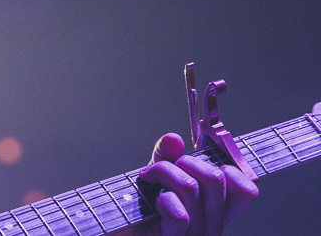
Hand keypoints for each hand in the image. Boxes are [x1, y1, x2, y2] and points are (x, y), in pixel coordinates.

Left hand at [122, 132, 257, 235]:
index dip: (229, 166)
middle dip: (185, 160)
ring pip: (193, 188)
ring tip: (148, 178)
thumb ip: (166, 158)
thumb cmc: (137, 209)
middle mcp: (212, 227)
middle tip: (163, 167)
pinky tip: (152, 202)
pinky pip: (180, 215)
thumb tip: (174, 139)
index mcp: (215, 212)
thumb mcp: (155, 178)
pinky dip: (162, 198)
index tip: (200, 159)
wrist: (117, 231)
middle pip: (217, 178)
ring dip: (164, 172)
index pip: (247, 190)